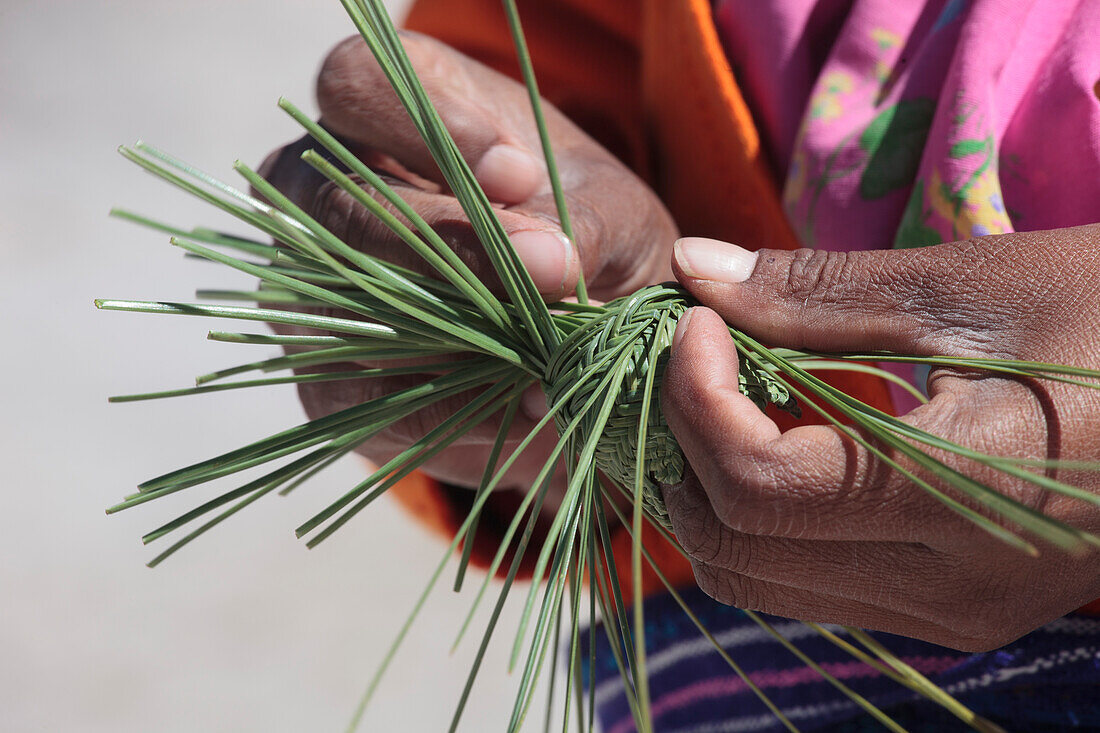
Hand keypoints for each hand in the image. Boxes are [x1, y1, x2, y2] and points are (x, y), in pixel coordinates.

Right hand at [258, 33, 675, 490]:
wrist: (578, 330)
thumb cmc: (587, 234)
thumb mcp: (609, 215)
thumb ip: (583, 224)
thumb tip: (547, 262)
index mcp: (384, 109)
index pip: (358, 83)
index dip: (425, 128)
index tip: (519, 175)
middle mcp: (320, 192)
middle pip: (335, 204)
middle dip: (439, 248)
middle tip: (541, 281)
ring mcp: (305, 289)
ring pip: (336, 306)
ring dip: (445, 337)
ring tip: (547, 359)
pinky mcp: (324, 376)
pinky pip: (356, 394)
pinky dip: (442, 408)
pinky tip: (519, 406)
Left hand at [661, 225, 1099, 650]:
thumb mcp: (969, 286)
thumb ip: (814, 291)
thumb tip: (689, 264)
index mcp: (968, 493)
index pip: (757, 485)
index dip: (693, 398)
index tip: (694, 321)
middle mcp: (952, 586)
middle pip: (735, 546)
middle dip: (681, 443)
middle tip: (696, 354)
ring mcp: (952, 613)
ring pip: (755, 579)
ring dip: (709, 487)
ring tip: (723, 393)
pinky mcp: (951, 610)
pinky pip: (805, 582)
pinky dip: (759, 517)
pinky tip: (775, 440)